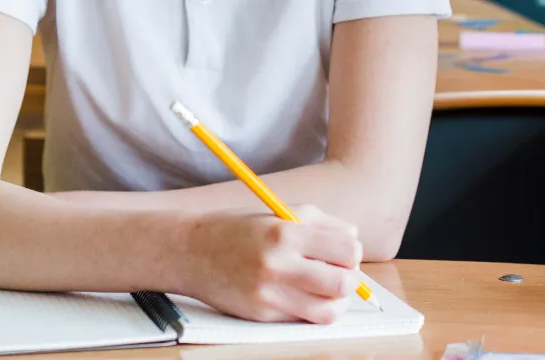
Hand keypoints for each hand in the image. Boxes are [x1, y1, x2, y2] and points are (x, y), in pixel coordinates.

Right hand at [179, 204, 362, 323]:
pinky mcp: (261, 315)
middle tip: (340, 272)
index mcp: (286, 233)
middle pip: (343, 284)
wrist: (189, 251)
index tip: (344, 252)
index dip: (352, 253)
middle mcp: (277, 265)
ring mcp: (268, 294)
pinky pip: (303, 319)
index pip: (347, 251)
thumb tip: (354, 240)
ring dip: (336, 301)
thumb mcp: (280, 212)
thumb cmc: (239, 228)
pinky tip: (303, 294)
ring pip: (329, 311)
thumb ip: (322, 223)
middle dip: (350, 279)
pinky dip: (311, 308)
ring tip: (327, 288)